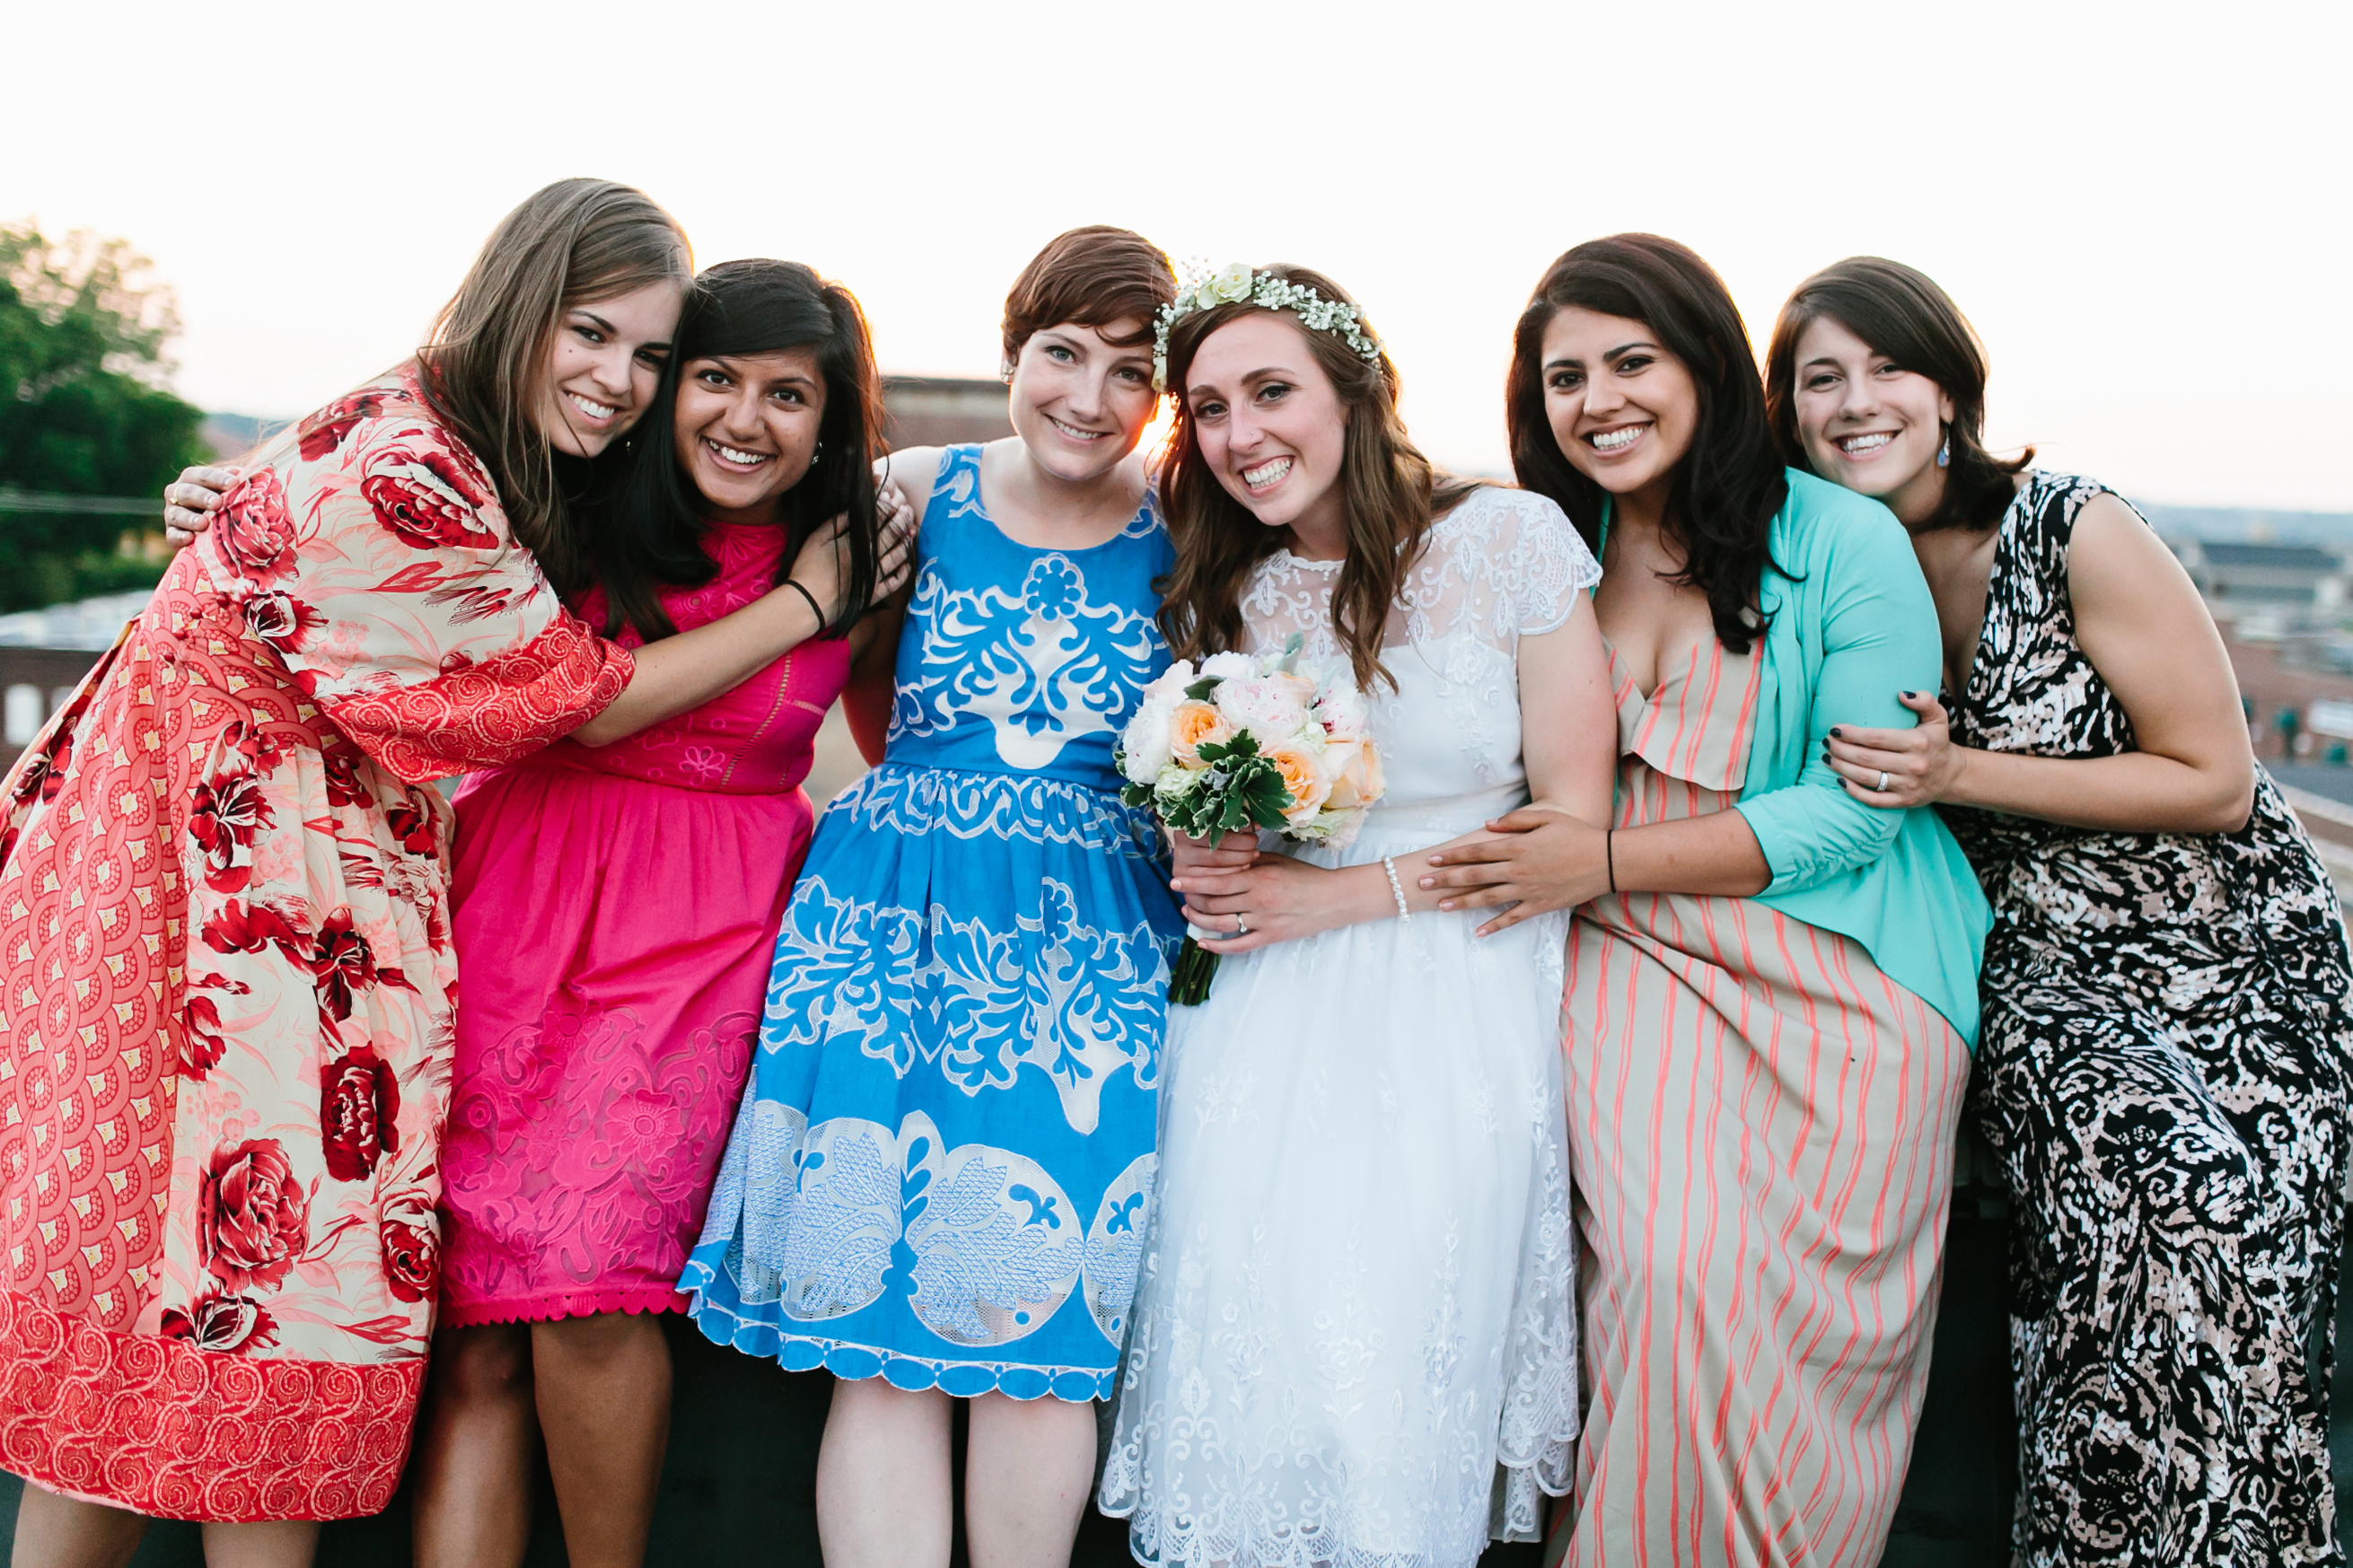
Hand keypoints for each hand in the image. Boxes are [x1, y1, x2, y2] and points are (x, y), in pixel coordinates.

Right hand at [163, 465, 237, 545]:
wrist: (207, 531)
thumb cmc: (221, 504)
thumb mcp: (228, 492)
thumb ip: (233, 484)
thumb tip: (241, 474)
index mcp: (192, 479)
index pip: (202, 476)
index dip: (218, 478)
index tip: (234, 483)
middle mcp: (177, 494)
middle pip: (187, 493)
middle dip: (202, 497)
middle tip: (217, 503)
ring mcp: (172, 514)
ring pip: (177, 514)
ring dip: (190, 519)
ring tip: (203, 523)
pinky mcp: (171, 534)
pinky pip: (172, 535)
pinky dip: (179, 537)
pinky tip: (189, 538)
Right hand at [790, 493, 914, 622]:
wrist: (807, 603)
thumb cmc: (807, 569)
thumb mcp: (817, 539)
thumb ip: (837, 522)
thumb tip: (855, 511)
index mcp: (855, 543)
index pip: (875, 521)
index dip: (884, 508)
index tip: (889, 498)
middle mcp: (869, 558)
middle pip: (890, 536)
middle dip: (900, 520)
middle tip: (907, 510)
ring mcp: (874, 577)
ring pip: (897, 556)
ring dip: (905, 542)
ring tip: (911, 530)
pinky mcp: (874, 595)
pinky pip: (894, 584)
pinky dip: (903, 574)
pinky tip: (907, 565)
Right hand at [1169, 829, 1257, 879]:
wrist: (1198, 860)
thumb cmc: (1216, 839)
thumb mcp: (1222, 828)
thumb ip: (1236, 823)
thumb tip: (1255, 825)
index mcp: (1185, 830)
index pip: (1216, 834)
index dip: (1239, 836)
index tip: (1255, 836)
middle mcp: (1179, 849)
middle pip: (1216, 854)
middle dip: (1242, 851)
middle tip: (1256, 850)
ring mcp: (1181, 869)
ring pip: (1217, 869)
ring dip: (1239, 864)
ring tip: (1252, 859)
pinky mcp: (1188, 885)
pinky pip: (1214, 882)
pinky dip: (1232, 876)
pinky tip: (1243, 869)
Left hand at [1171, 852, 1358, 954]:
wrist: (1333, 899)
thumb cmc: (1305, 876)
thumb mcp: (1277, 861)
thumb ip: (1250, 860)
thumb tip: (1224, 858)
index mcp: (1258, 877)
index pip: (1217, 880)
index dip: (1193, 882)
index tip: (1175, 881)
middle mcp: (1258, 899)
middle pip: (1214, 903)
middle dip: (1192, 900)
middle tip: (1180, 896)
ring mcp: (1264, 921)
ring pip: (1221, 924)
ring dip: (1199, 921)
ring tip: (1188, 913)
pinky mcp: (1270, 937)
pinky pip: (1239, 946)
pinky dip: (1218, 947)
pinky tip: (1204, 943)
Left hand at [1419, 806, 1607, 935]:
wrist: (1606, 860)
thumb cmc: (1577, 834)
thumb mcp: (1546, 818)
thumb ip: (1514, 821)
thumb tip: (1487, 826)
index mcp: (1517, 846)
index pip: (1476, 851)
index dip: (1452, 856)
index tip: (1432, 860)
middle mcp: (1518, 869)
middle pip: (1474, 875)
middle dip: (1446, 879)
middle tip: (1422, 884)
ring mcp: (1528, 889)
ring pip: (1488, 898)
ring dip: (1462, 903)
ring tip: (1441, 907)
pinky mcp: (1540, 905)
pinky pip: (1513, 918)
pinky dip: (1495, 926)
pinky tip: (1478, 933)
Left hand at [1822, 691, 1963, 807]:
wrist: (1951, 775)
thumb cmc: (1936, 741)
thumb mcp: (1937, 717)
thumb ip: (1924, 700)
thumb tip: (1902, 694)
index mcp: (1918, 743)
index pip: (1877, 738)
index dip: (1852, 734)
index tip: (1834, 729)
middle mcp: (1913, 766)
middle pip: (1867, 758)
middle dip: (1841, 750)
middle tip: (1826, 743)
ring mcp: (1908, 786)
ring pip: (1867, 778)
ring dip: (1842, 768)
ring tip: (1827, 758)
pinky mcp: (1904, 802)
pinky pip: (1873, 800)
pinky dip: (1854, 792)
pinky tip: (1840, 780)